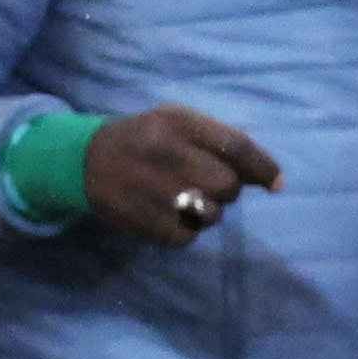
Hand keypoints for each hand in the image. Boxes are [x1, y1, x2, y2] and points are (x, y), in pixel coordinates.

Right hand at [82, 100, 284, 246]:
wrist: (82, 161)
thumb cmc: (144, 140)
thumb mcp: (175, 124)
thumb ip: (221, 143)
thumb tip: (273, 181)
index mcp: (176, 123)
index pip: (236, 146)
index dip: (263, 167)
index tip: (275, 184)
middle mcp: (165, 154)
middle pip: (228, 185)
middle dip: (224, 189)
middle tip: (203, 184)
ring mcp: (153, 189)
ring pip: (212, 214)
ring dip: (205, 211)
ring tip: (181, 199)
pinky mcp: (144, 221)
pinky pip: (188, 236)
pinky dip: (183, 229)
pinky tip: (164, 213)